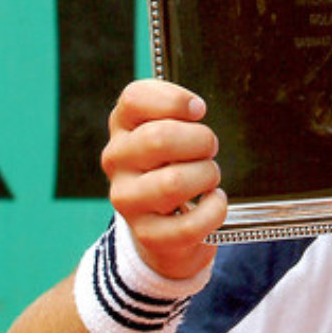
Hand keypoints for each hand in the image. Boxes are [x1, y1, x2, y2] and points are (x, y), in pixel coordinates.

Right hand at [101, 79, 226, 279]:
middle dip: (201, 141)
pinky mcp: (147, 234)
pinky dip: (214, 211)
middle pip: (159, 139)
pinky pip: (188, 224)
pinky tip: (214, 202)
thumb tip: (195, 107)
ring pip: (173, 182)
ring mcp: (127, 200)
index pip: (135, 98)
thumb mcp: (170, 128)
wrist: (164, 227)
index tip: (198, 111)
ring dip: (206, 176)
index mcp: (122, 125)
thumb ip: (177, 110)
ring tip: (209, 178)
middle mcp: (117, 160)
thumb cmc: (173, 164)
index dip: (175, 100)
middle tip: (209, 150)